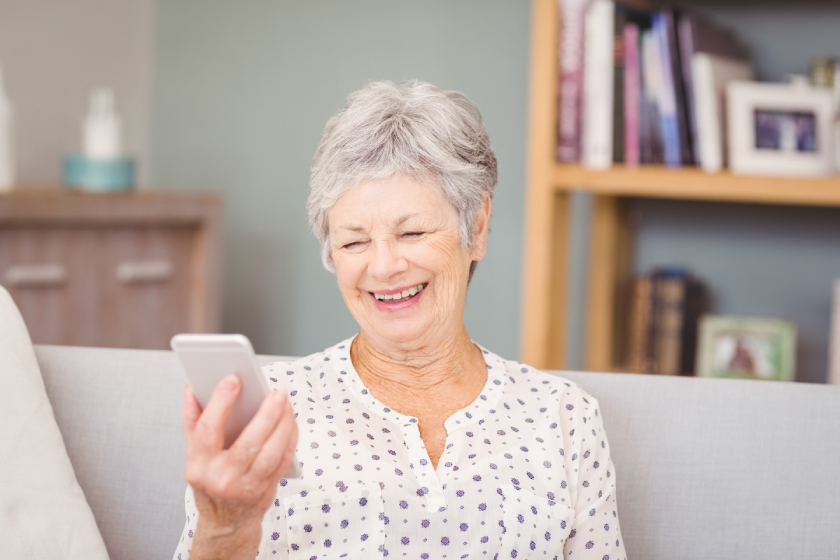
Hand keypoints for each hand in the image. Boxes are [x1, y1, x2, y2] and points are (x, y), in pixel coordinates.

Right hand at [181, 375, 297, 559]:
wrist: (225, 524)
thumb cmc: (209, 482)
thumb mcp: (193, 454)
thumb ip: (192, 420)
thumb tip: (190, 388)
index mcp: (198, 467)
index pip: (207, 430)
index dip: (220, 402)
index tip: (233, 378)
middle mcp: (222, 479)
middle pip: (248, 442)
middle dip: (266, 414)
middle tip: (276, 391)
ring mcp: (246, 488)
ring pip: (270, 453)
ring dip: (283, 424)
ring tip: (286, 402)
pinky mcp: (266, 491)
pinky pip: (283, 461)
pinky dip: (290, 438)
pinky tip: (290, 421)